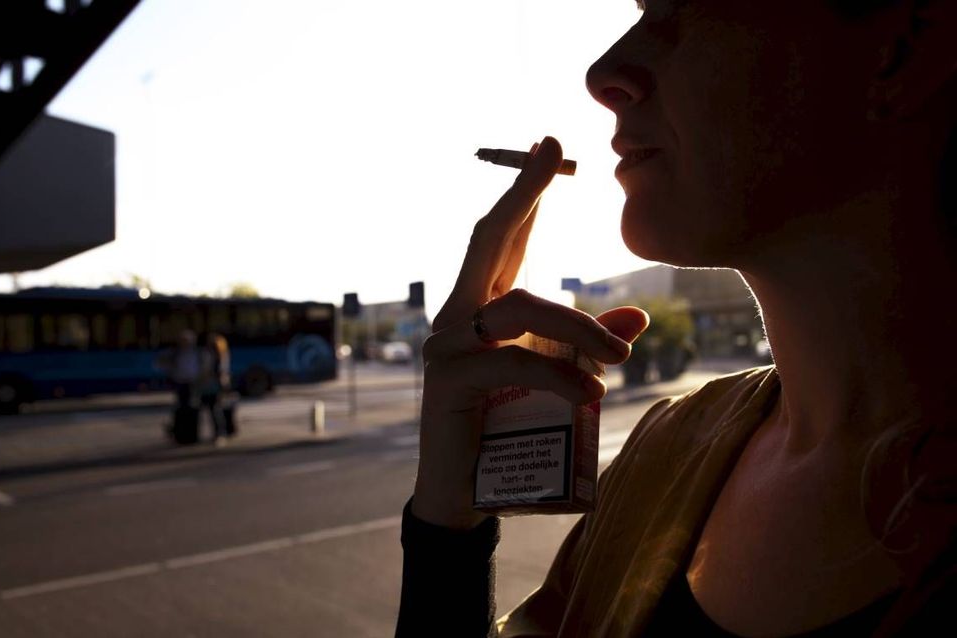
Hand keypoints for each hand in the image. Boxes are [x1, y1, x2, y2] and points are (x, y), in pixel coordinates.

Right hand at [411, 136, 648, 528]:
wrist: (462, 492)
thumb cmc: (506, 428)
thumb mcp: (555, 378)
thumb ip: (585, 346)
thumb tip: (636, 318)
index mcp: (481, 307)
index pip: (504, 239)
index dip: (526, 192)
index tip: (548, 145)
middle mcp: (458, 315)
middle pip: (489, 241)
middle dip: (523, 193)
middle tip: (553, 154)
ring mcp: (447, 345)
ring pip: (517, 306)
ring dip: (577, 327)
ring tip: (616, 360)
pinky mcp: (448, 381)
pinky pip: (512, 363)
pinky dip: (560, 377)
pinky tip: (591, 396)